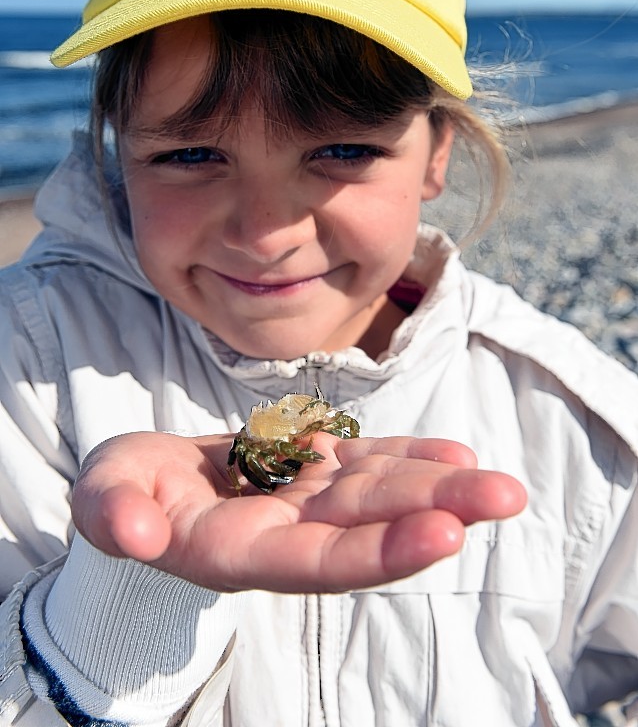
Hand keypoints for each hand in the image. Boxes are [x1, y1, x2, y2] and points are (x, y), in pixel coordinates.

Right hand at [72, 432, 525, 592]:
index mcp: (237, 553)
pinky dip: (410, 459)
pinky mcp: (314, 469)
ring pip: (378, 495)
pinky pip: (367, 464)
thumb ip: (115, 514)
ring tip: (499, 485)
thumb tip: (133, 533)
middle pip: (366, 528)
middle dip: (435, 513)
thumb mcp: (107, 497)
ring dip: (438, 487)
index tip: (442, 535)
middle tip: (503, 498)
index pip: (315, 562)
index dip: (376, 552)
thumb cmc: (124, 494)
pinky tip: (457, 456)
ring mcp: (306, 501)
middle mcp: (285, 535)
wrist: (148, 487)